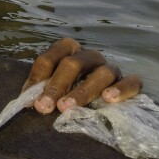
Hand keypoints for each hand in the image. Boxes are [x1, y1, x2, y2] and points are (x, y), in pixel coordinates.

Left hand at [22, 37, 142, 113]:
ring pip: (101, 73)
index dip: (38, 78)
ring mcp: (110, 68)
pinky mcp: (130, 82)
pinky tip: (109, 99)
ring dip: (83, 91)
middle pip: (73, 64)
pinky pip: (131, 82)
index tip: (32, 101)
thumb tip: (26, 101)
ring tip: (68, 107)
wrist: (102, 103)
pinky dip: (121, 89)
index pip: (49, 58)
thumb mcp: (52, 89)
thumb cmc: (69, 93)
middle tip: (45, 107)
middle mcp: (89, 56)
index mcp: (67, 50)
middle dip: (56, 86)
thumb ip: (40, 91)